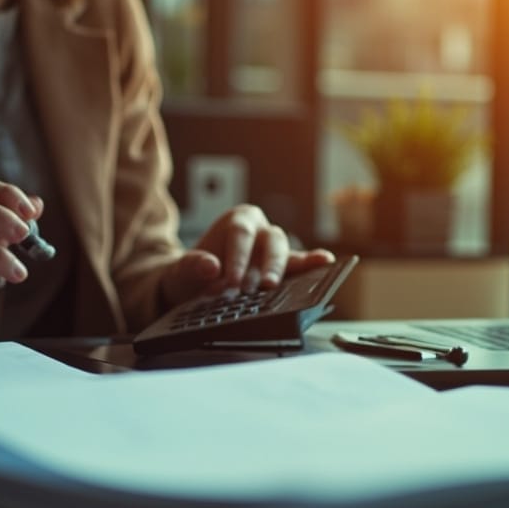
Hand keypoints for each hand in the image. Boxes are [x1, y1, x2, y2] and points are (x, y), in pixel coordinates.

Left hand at [159, 204, 334, 308]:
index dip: (237, 258)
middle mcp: (262, 229)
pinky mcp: (284, 267)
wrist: (195, 287)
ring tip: (276, 287)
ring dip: (281, 271)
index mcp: (239, 219)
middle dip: (267, 264)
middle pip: (270, 242)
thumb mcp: (182, 269)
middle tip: (262, 286)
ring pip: (286, 253)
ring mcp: (275, 249)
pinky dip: (310, 264)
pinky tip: (326, 263)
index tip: (231, 282)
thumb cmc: (191, 273)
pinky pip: (300, 265)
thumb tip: (210, 267)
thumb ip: (192, 265)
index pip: (241, 235)